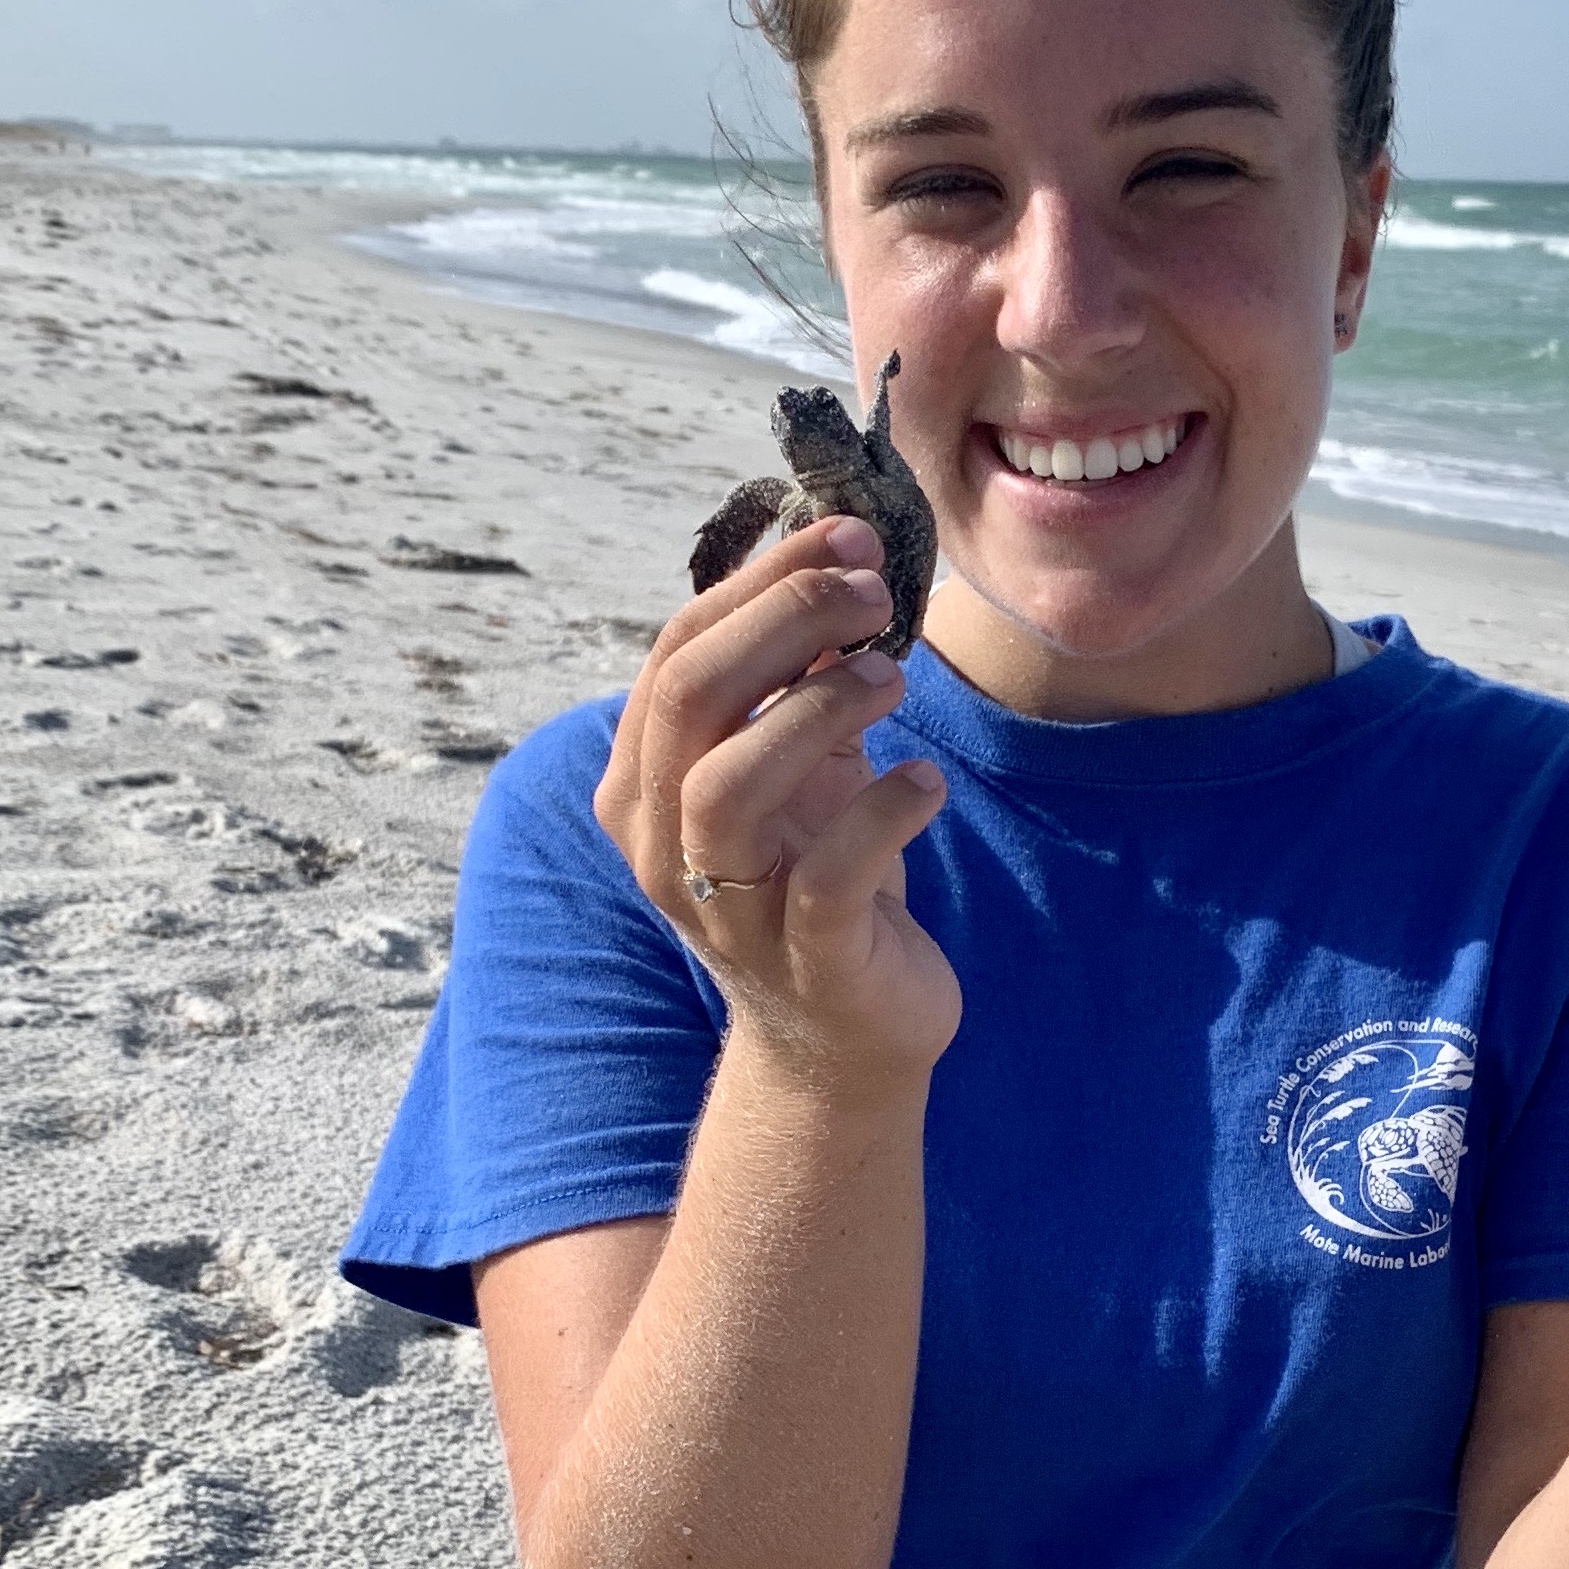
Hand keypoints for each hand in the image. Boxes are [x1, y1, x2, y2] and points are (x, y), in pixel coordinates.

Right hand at [593, 515, 960, 1094]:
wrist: (843, 1033)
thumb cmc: (817, 872)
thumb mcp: (799, 763)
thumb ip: (797, 674)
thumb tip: (831, 550)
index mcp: (644, 780)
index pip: (677, 651)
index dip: (760, 581)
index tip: (847, 535)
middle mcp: (661, 844)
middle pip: (688, 700)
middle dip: (783, 622)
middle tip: (874, 592)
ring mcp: (726, 909)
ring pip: (726, 788)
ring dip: (813, 710)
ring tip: (891, 676)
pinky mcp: (805, 960)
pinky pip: (826, 878)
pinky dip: (882, 814)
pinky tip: (924, 780)